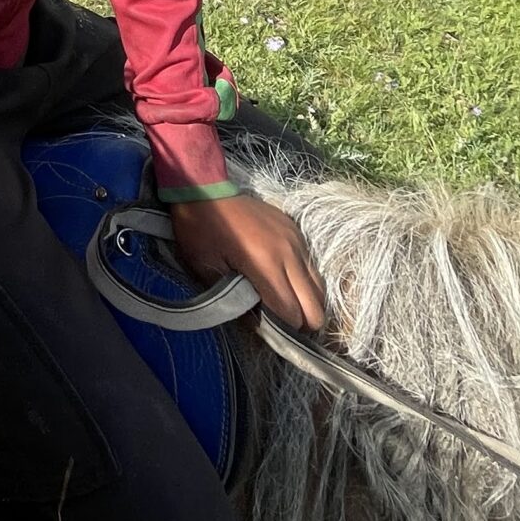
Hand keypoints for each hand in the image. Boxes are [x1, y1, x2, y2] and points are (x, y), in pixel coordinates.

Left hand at [168, 191, 327, 330]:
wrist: (204, 187)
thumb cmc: (200, 230)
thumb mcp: (207, 270)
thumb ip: (234, 301)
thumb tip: (257, 327)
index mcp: (266, 265)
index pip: (292, 314)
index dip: (282, 331)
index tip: (268, 333)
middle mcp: (289, 254)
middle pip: (315, 307)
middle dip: (301, 323)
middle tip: (280, 325)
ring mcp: (296, 240)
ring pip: (319, 287)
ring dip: (307, 303)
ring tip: (286, 307)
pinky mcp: (296, 230)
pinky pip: (311, 266)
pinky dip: (304, 281)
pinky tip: (285, 282)